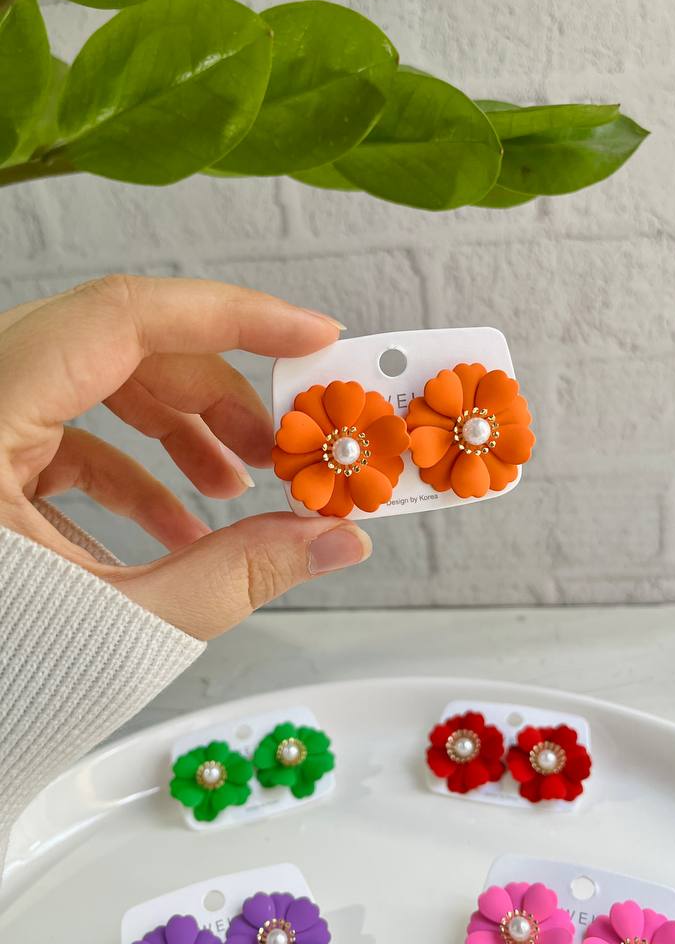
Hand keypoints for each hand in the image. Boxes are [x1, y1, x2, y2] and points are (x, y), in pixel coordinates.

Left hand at [0, 275, 371, 637]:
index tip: (311, 336)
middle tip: (283, 445)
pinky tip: (183, 532)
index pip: (121, 319)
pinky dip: (134, 474)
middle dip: (214, 391)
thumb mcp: (120, 627)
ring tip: (237, 493)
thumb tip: (338, 541)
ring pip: (93, 386)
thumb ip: (238, 575)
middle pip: (117, 347)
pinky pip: (67, 438)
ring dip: (178, 430)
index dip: (231, 315)